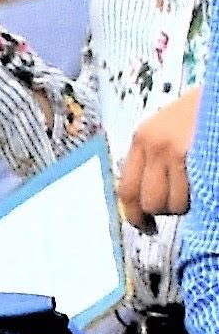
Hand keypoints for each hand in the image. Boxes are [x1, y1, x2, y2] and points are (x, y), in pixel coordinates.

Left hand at [122, 87, 199, 224]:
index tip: (145, 227)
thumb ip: (158, 156)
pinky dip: (199, 198)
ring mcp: (171, 149)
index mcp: (143, 137)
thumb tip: (150, 198)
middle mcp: (152, 144)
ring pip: (171, 203)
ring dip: (186, 205)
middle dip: (166, 210)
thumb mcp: (173, 126)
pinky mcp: (189, 153)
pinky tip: (206, 187)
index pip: (126, 190)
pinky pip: (189, 194)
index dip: (134, 216)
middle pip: (149, 202)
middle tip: (183, 203)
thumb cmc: (208, 107)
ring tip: (198, 188)